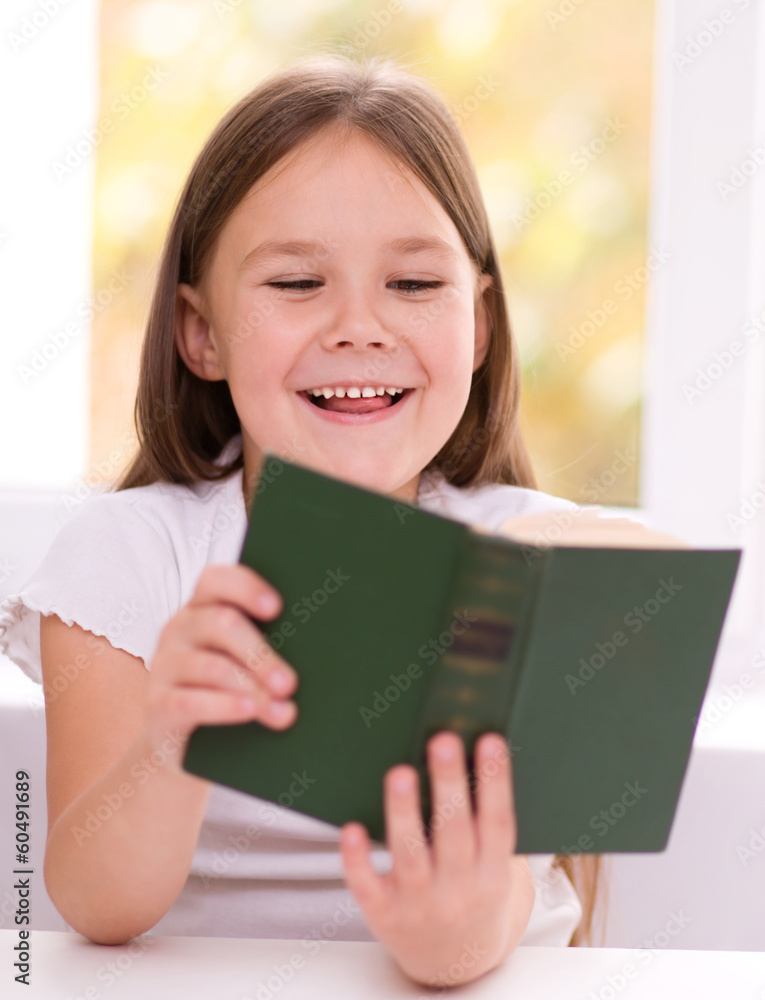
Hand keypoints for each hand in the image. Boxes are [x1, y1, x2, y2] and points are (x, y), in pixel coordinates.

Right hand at [145, 564, 298, 761]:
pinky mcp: (157, 706)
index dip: (246, 588)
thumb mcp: (243, 662)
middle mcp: (179, 630)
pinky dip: (224, 706)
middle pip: (219, 623)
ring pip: (209, 666)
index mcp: (202, 609)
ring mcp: (164, 667)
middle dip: (260, 653)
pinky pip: (189, 702)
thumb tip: (320, 651)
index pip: (215, 580)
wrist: (183, 740)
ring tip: (282, 709)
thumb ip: (268, 646)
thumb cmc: (227, 689)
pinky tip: (250, 711)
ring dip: (251, 687)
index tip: (277, 608)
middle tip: (290, 683)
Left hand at [339, 731, 534, 988]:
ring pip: (410, 856)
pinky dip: (358, 859)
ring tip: (399, 773)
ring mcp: (420, 905)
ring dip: (404, 813)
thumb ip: (486, 821)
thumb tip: (475, 748)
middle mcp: (460, 892)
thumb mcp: (494, 866)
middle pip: (454, 833)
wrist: (453, 962)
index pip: (497, 823)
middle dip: (449, 785)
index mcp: (493, 876)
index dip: (496, 781)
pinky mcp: (384, 915)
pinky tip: (352, 829)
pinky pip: (368, 887)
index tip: (491, 740)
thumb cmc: (473, 892)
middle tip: (443, 739)